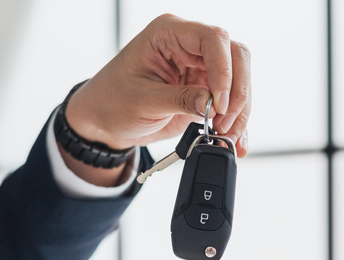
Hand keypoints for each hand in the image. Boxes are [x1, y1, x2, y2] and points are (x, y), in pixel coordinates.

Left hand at [67, 14, 250, 155]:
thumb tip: (214, 105)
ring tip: (225, 136)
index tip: (220, 102)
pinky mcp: (205, 91)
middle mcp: (189, 46)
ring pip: (239, 82)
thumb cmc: (112, 101)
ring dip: (239, 112)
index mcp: (169, 33)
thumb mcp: (143, 101)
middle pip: (235, 56)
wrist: (104, 122)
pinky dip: (236, 123)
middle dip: (237, 92)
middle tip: (224, 122)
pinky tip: (236, 141)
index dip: (224, 69)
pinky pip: (231, 103)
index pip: (213, 38)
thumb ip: (181, 100)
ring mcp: (199, 68)